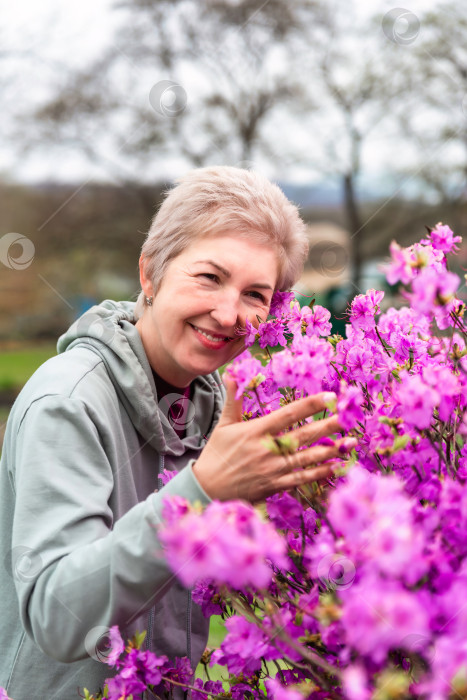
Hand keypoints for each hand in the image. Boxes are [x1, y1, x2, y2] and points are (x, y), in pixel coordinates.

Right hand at [192, 376, 354, 501]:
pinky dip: (320, 472)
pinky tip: (336, 465)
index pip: (287, 414)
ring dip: (331, 450)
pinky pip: (302, 478)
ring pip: (307, 458)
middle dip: (327, 426)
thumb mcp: (224, 424)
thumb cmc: (217, 453)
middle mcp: (266, 450)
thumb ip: (233, 399)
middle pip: (302, 435)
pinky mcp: (275, 486)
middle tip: (348, 417)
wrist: (207, 488)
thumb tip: (232, 373)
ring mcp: (272, 470)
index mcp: (255, 431)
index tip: (330, 397)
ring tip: (351, 442)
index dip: (310, 405)